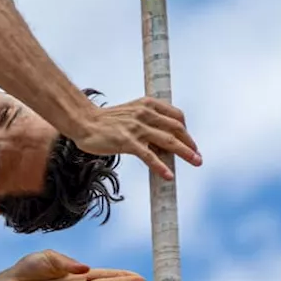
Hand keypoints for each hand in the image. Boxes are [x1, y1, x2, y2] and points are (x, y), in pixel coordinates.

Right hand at [72, 97, 201, 179]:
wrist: (82, 121)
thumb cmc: (104, 121)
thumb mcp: (130, 114)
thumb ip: (147, 122)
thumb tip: (163, 142)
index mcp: (147, 105)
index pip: (176, 116)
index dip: (186, 131)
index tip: (189, 142)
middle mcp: (145, 114)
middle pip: (176, 128)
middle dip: (190, 143)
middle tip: (198, 157)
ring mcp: (136, 128)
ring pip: (168, 141)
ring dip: (185, 153)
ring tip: (195, 162)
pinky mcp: (127, 141)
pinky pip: (149, 156)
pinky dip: (161, 166)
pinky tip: (168, 175)